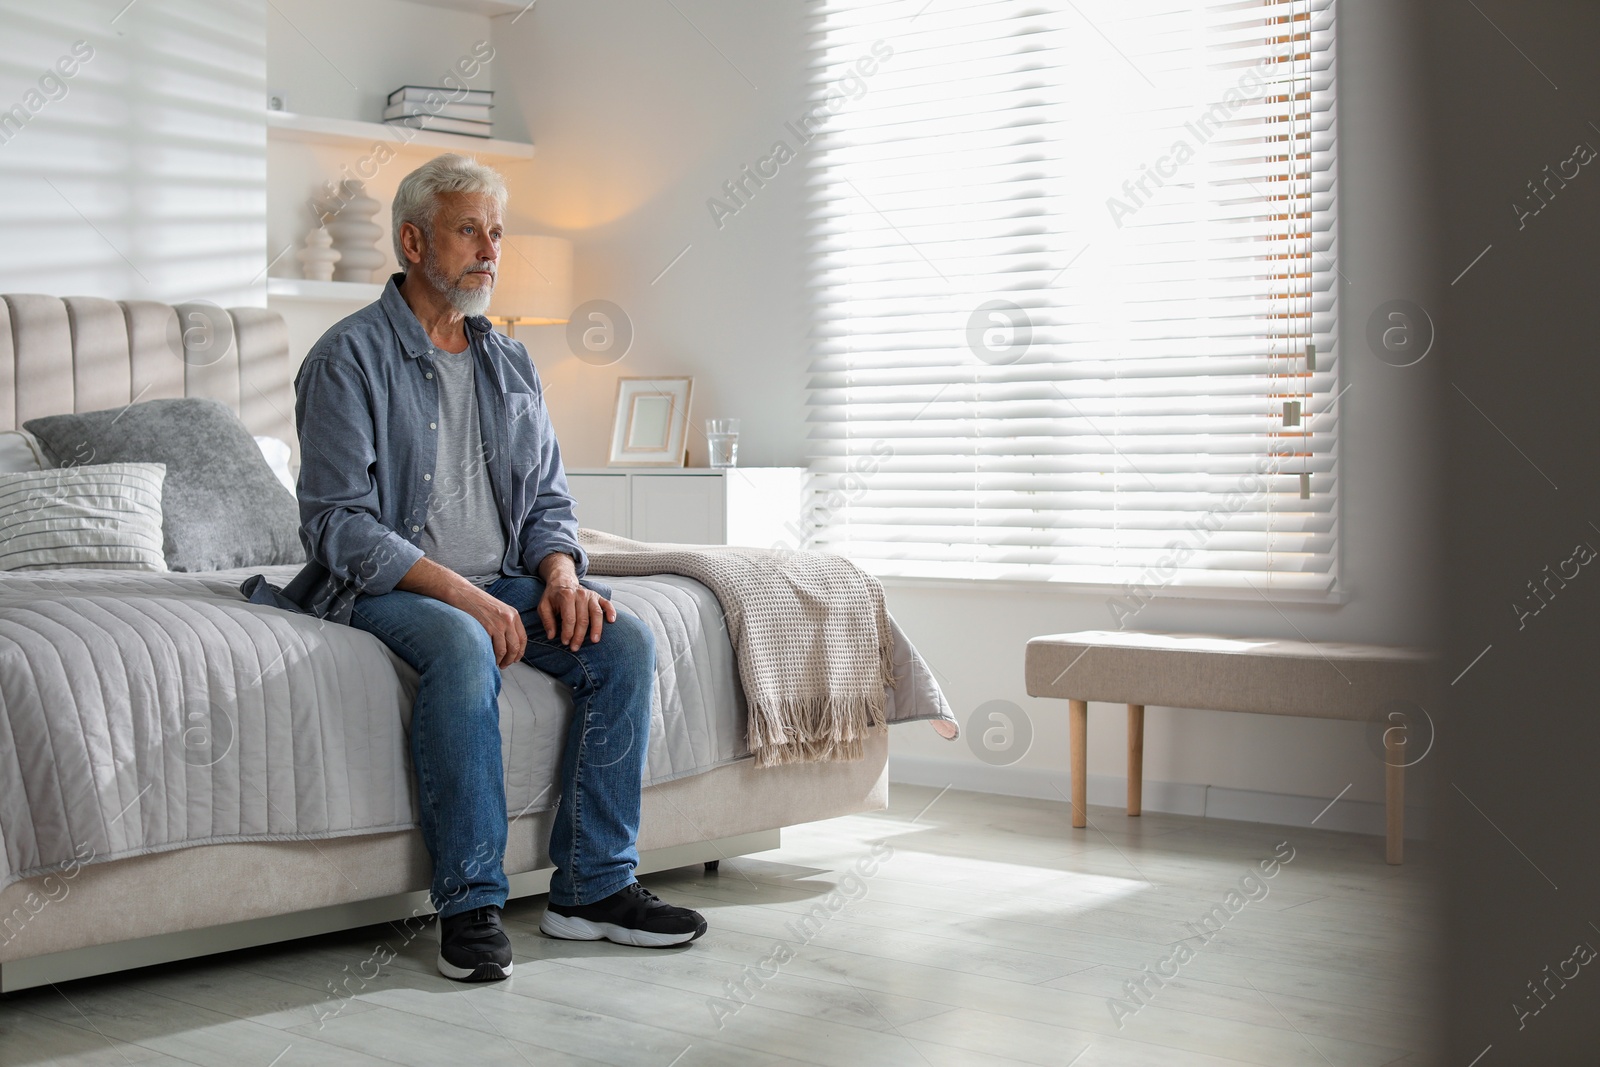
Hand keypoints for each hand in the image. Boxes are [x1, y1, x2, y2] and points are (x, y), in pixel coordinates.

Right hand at [397, 555, 527, 668]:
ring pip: (506, 650)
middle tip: (506, 665)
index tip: (515, 658)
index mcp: (513, 614)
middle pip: (516, 646)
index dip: (520, 651)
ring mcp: (499, 623)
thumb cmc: (476, 603)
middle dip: (512, 659)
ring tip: (497, 664)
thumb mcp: (497, 610)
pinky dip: (493, 657)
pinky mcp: (488, 628)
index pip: (523, 638)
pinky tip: (489, 659)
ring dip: (502, 660)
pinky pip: (495, 649)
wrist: (462, 594)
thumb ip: (505, 623)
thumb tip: (508, 642)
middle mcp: (509, 619)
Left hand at [537, 577, 616, 651]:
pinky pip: (607, 604)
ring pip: (596, 614)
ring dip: (596, 628)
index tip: (565, 642)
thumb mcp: (543, 606)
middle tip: (575, 647)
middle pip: (583, 619)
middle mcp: (580, 594)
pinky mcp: (598, 596)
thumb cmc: (553, 596)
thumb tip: (551, 636)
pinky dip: (611, 612)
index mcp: (566, 596)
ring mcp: (591, 595)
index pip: (569, 619)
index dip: (568, 633)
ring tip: (595, 641)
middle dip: (579, 636)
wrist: (563, 581)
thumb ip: (547, 621)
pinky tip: (611, 621)